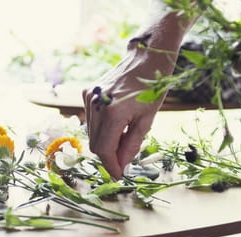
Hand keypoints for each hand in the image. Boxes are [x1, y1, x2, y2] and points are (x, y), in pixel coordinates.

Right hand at [82, 49, 172, 179]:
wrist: (145, 56)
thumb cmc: (152, 86)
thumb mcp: (147, 119)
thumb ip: (132, 144)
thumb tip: (122, 165)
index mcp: (113, 112)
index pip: (104, 149)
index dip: (111, 165)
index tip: (119, 176)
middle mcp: (96, 105)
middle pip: (95, 144)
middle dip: (109, 156)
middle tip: (124, 160)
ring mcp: (89, 98)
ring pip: (91, 134)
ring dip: (106, 142)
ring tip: (124, 137)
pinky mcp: (87, 93)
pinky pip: (91, 120)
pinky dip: (102, 128)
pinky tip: (117, 123)